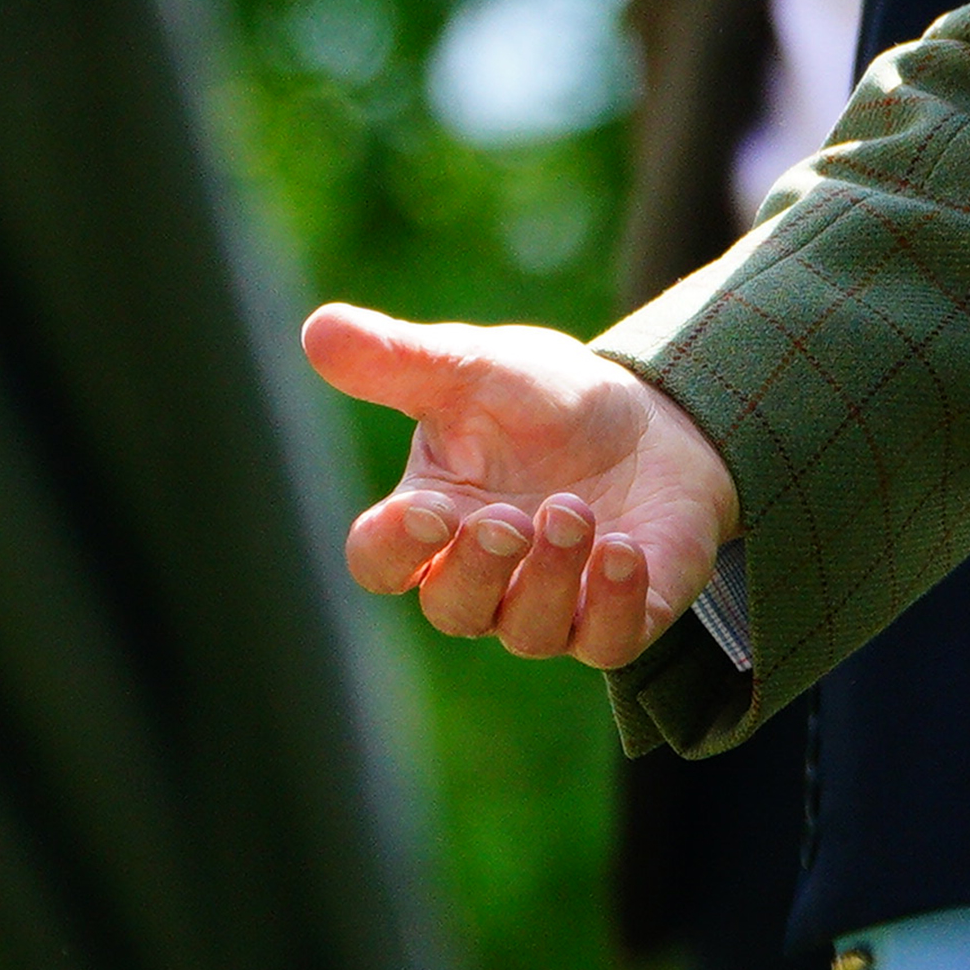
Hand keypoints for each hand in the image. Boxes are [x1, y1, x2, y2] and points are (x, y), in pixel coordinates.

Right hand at [308, 306, 739, 667]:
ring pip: (528, 630)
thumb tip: (317, 328)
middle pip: (453, 608)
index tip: (428, 511)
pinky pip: (608, 640)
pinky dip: (614, 605)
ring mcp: (554, 605)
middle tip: (510, 518)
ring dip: (550, 577)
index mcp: (431, 523)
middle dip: (479, 567)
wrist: (651, 417)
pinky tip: (623, 554)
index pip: (381, 561)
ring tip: (576, 512)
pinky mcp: (622, 615)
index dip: (395, 546)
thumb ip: (399, 360)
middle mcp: (484, 578)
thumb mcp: (474, 368)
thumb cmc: (544, 402)